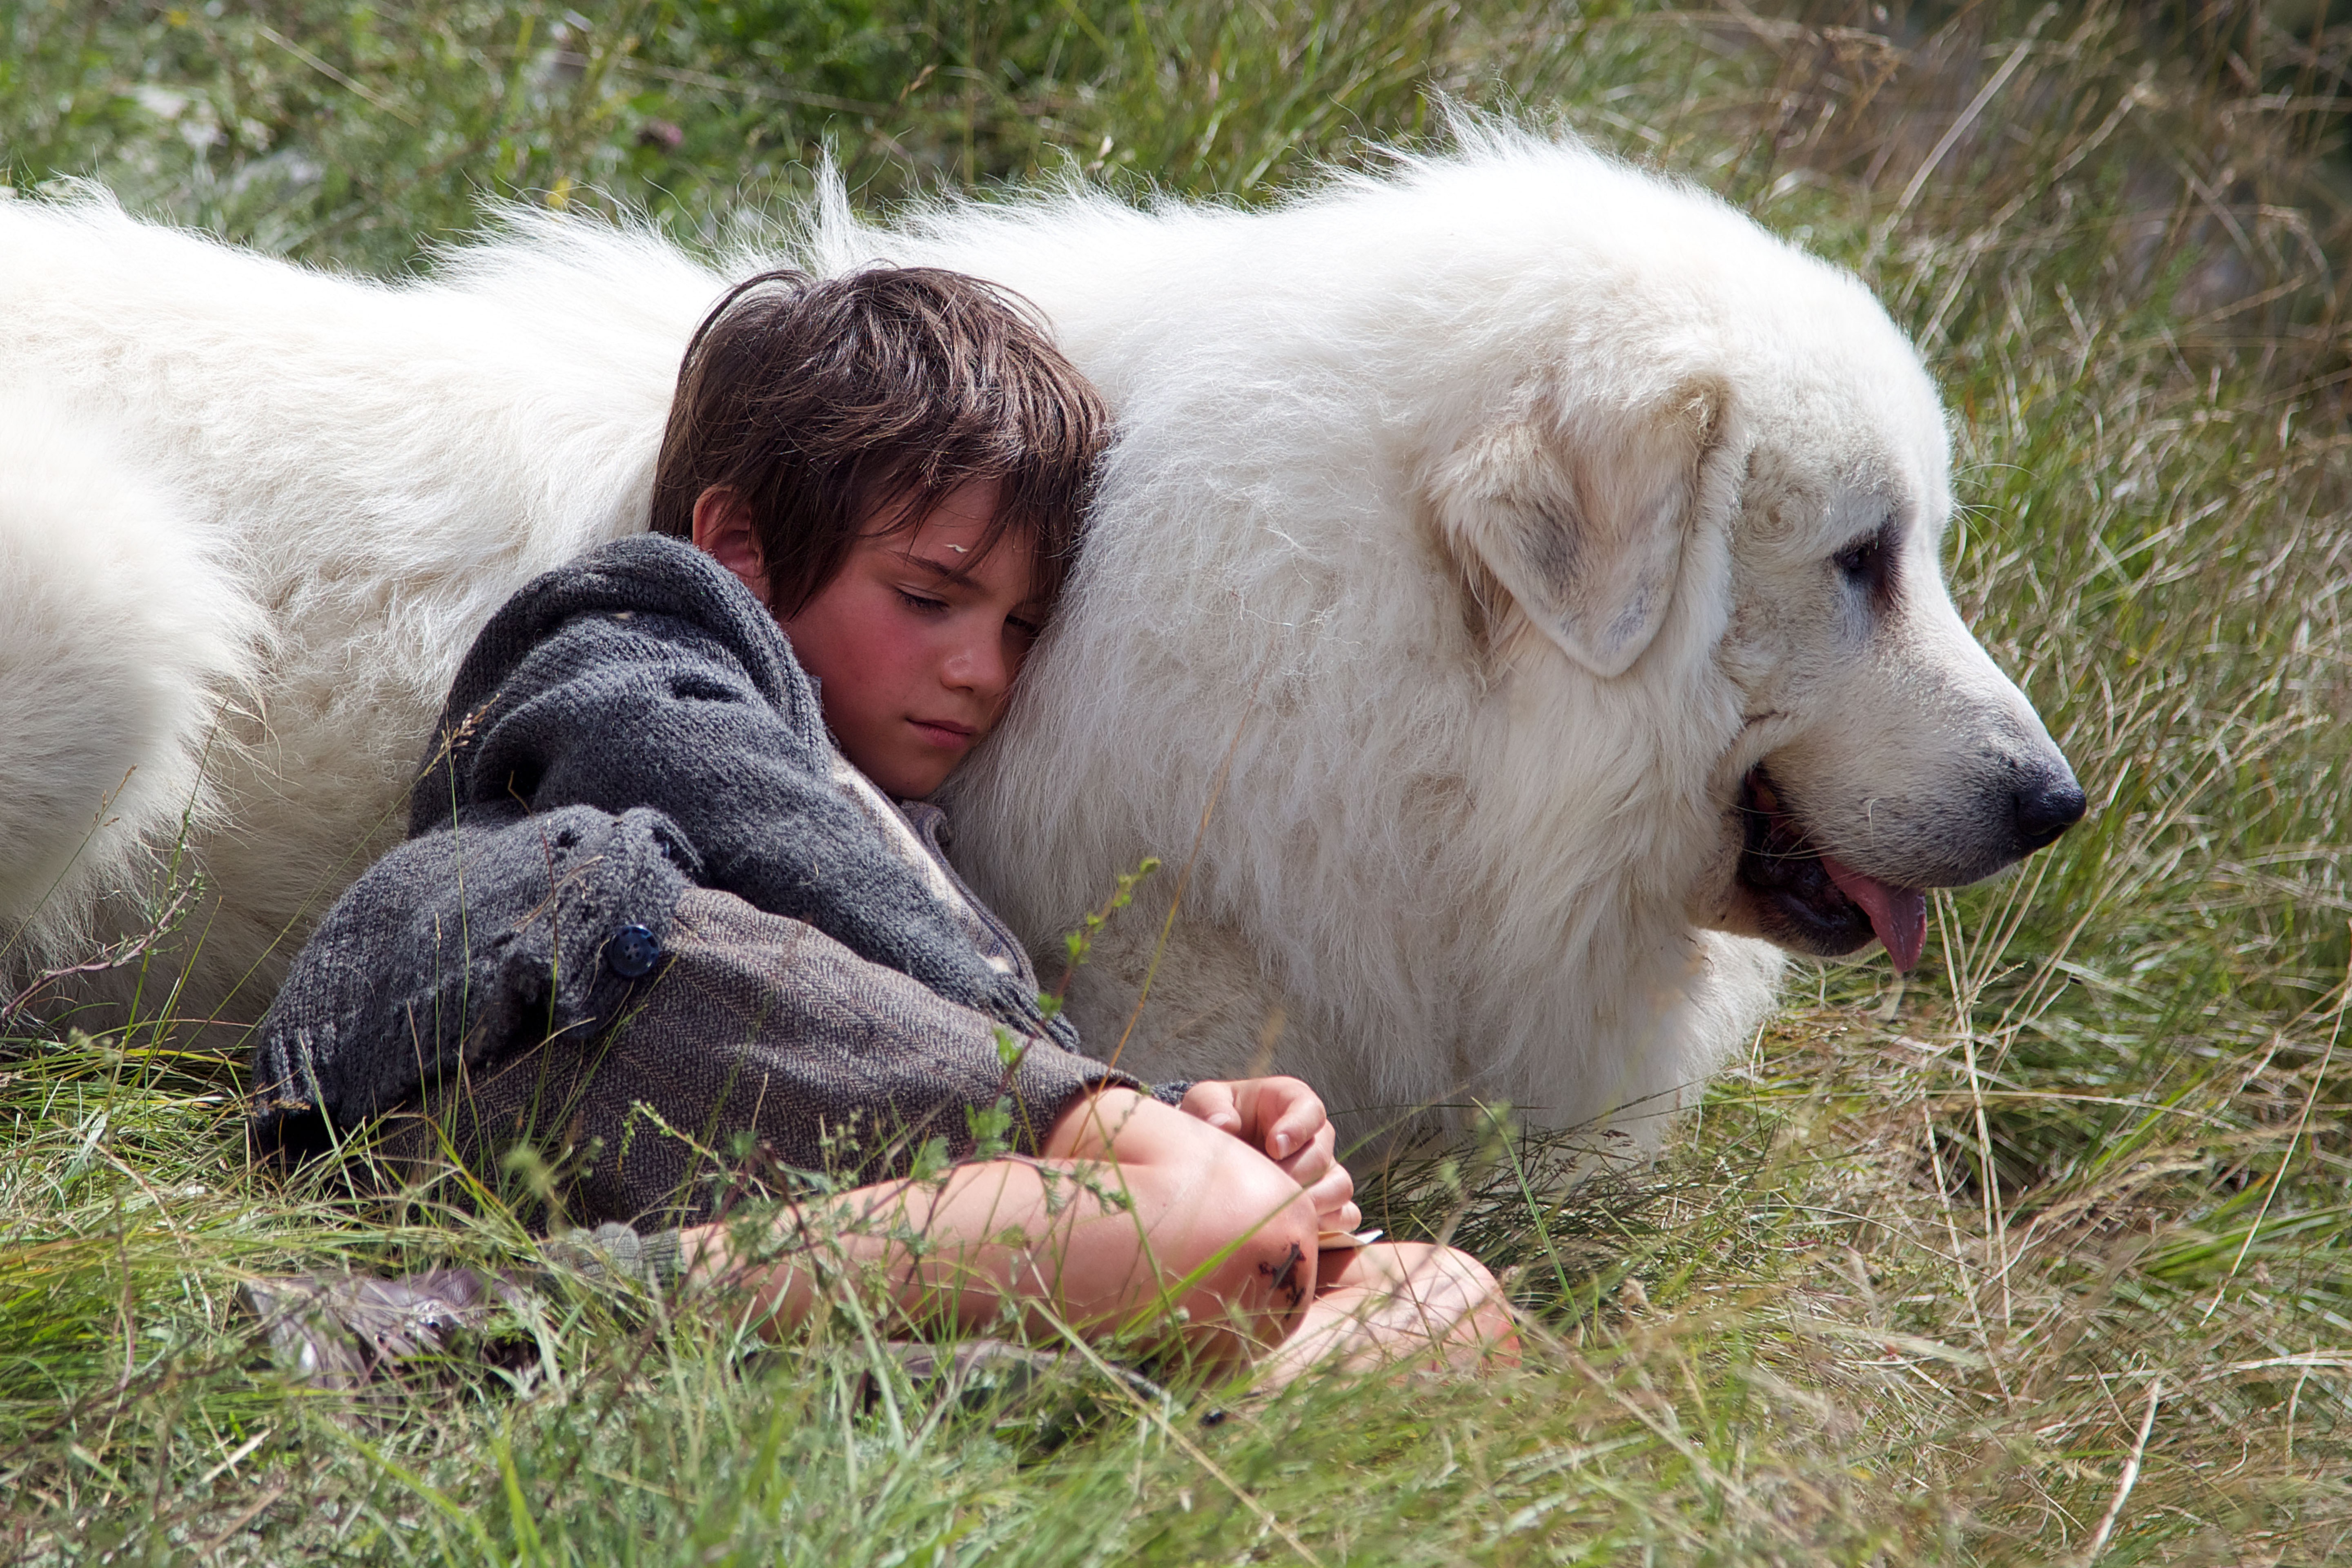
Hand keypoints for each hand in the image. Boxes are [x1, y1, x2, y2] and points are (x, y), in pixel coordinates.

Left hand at [1178, 1077, 1360, 1232]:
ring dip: (1311, 1203)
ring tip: (1276, 1212)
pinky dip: (1330, 1226)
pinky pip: (1347, 1215)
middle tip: (1262, 1189)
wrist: (1217, 1154)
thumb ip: (1211, 1107)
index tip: (1273, 1147)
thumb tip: (1224, 1125)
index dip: (1297, 1129)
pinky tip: (1296, 1229)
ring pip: (1340, 1187)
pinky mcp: (1328, 1202)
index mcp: (1292, 1102)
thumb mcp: (1204, 1102)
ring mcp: (1325, 1170)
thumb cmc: (1215, 1119)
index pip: (1311, 1111)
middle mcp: (1316, 1136)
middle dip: (1292, 1175)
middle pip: (1322, 1156)